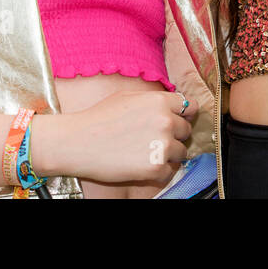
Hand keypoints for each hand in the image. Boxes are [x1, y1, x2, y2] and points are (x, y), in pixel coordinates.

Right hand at [34, 90, 196, 185]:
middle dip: (174, 135)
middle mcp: (165, 121)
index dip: (184, 115)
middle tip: (154, 139)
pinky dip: (159, 171)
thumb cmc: (98, 118)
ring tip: (146, 152)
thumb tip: (175, 105)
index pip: (190, 107)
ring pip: (181, 152)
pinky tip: (141, 165)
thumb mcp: (128, 98)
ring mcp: (162, 145)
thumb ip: (154, 100)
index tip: (178, 121)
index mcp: (160, 101)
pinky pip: (169, 171)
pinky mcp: (155, 167)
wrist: (77, 142)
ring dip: (168, 154)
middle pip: (186, 130)